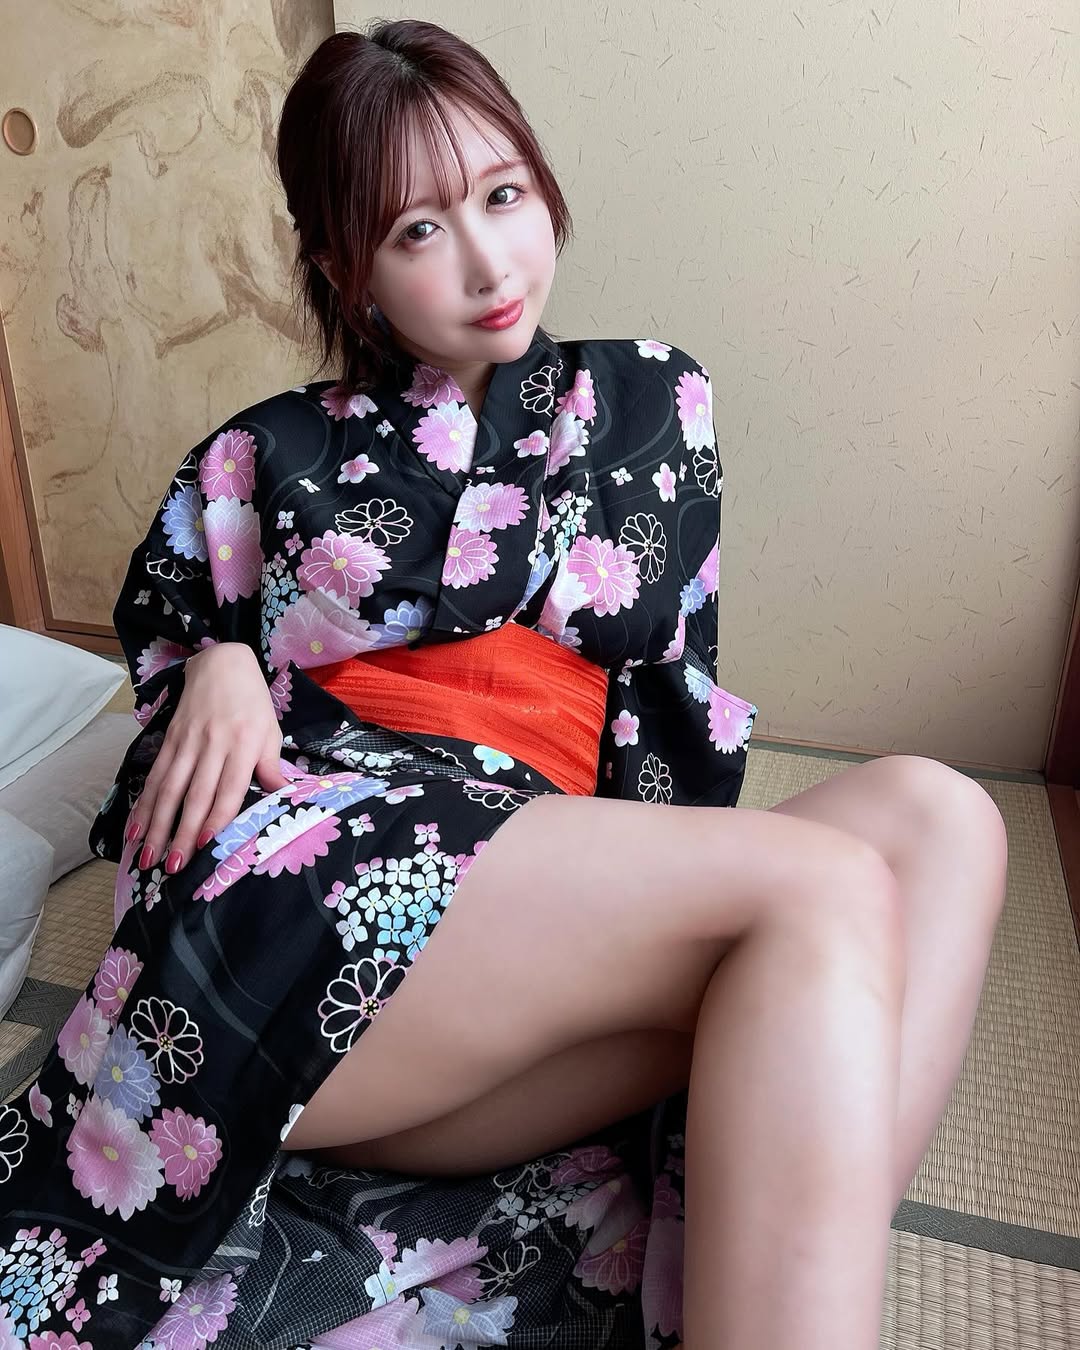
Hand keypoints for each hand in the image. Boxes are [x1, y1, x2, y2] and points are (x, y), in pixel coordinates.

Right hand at [125, 643, 287, 873]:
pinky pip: (155, 775)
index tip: (204, 844)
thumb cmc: (253, 703)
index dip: (216, 817)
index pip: (228, 788)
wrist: (222, 662)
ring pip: (168, 789)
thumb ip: (272, 766)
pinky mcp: (169, 738)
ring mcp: (187, 742)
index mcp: (243, 745)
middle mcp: (213, 745)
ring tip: (146, 857)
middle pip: (194, 795)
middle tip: (172, 867)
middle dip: (181, 833)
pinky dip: (143, 803)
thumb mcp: (270, 731)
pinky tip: (134, 827)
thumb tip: (282, 797)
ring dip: (156, 825)